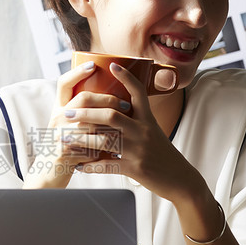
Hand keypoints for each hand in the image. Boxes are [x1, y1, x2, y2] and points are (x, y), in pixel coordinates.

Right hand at [23, 61, 120, 188]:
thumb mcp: (70, 127)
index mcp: (59, 109)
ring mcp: (59, 135)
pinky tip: (118, 144)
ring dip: (110, 121)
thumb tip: (111, 97)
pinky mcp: (64, 152)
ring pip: (87, 122)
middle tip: (125, 104)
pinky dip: (104, 144)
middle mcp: (57, 119)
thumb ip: (86, 114)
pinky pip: (88, 145)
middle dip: (107, 99)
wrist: (48, 175)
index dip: (77, 72)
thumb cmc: (66, 149)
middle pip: (82, 99)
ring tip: (126, 122)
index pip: (64, 83)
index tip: (93, 64)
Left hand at [66, 62, 196, 201]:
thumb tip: (114, 110)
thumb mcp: (153, 132)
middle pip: (111, 115)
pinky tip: (78, 165)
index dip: (126, 77)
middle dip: (87, 112)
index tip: (112, 65)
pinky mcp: (135, 168)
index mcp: (148, 120)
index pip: (138, 93)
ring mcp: (138, 150)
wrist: (180, 179)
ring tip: (65, 137)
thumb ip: (136, 121)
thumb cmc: (162, 155)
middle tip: (69, 112)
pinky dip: (91, 165)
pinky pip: (108, 165)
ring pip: (105, 140)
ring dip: (82, 138)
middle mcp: (143, 131)